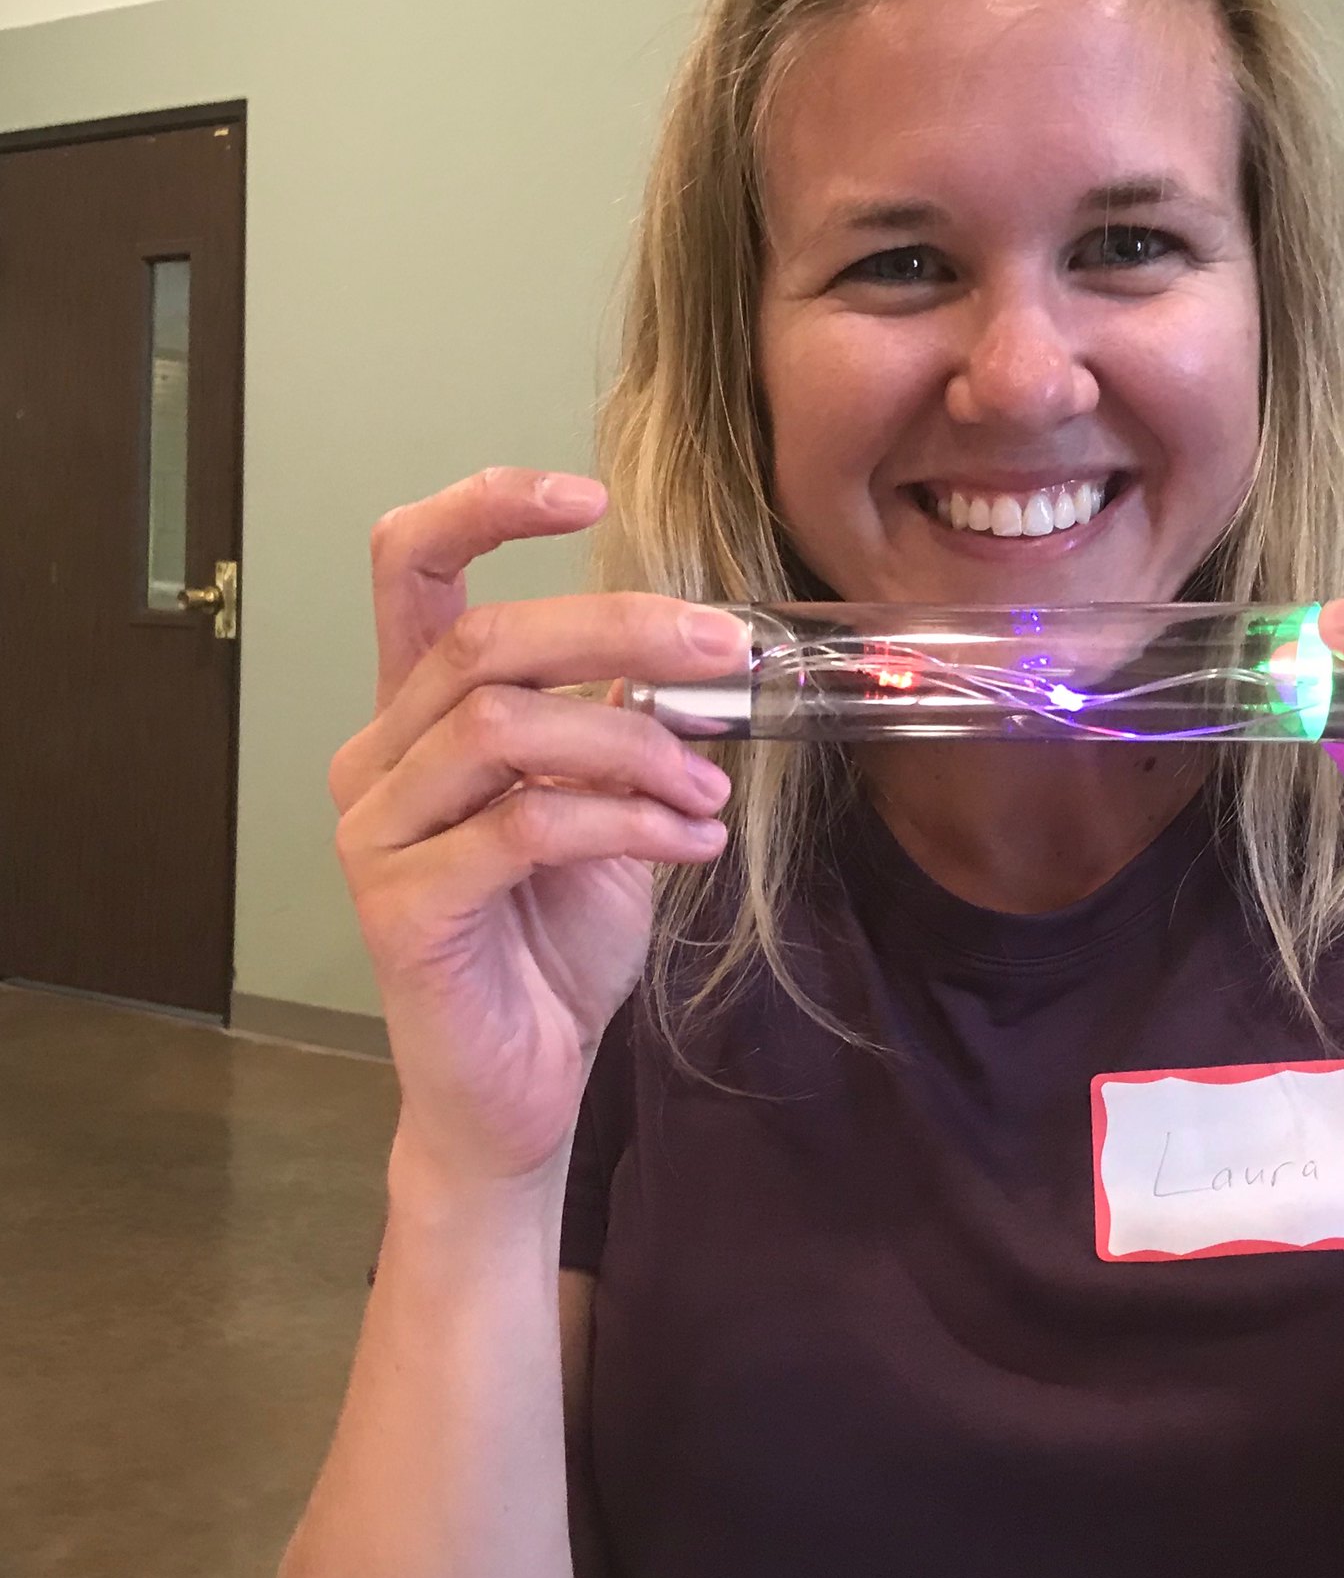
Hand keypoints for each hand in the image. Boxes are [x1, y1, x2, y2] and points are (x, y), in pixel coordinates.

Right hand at [328, 466, 745, 1185]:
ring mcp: (378, 832)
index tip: (587, 494)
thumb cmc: (556, 942)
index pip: (410, 568)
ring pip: (506, 727)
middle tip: (731, 652)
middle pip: (485, 640)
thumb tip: (702, 656)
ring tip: (711, 797)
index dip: (484, 507)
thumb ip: (626, 729)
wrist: (524, 1083)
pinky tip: (689, 846)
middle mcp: (380, 757)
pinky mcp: (402, 905)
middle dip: (622, 630)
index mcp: (421, 715)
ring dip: (637, 745)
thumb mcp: (608, 810)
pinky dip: (626, 821)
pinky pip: (525, 826)